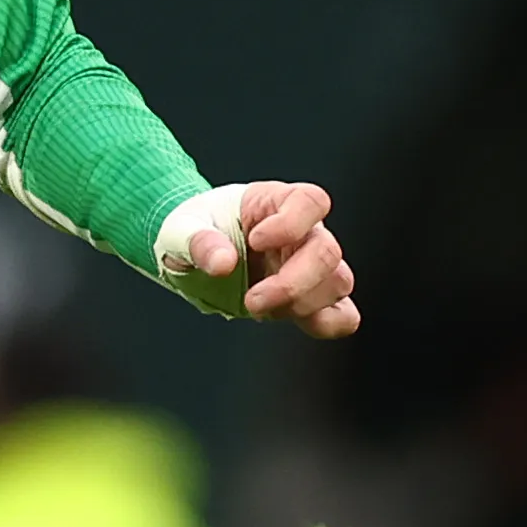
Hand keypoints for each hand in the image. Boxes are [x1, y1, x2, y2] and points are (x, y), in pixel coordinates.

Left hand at [166, 181, 361, 340]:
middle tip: (252, 300)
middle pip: (327, 252)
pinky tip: (294, 321)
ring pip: (337, 283)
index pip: (310, 202)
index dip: (291, 223)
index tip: (255, 240)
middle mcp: (305, 231)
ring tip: (258, 307)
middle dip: (291, 283)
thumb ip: (199, 241)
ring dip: (300, 304)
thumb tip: (223, 263)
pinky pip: (343, 315)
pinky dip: (328, 324)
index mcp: (277, 202)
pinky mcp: (311, 298)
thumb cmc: (198, 230)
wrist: (198, 255)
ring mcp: (312, 266)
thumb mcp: (183, 228)